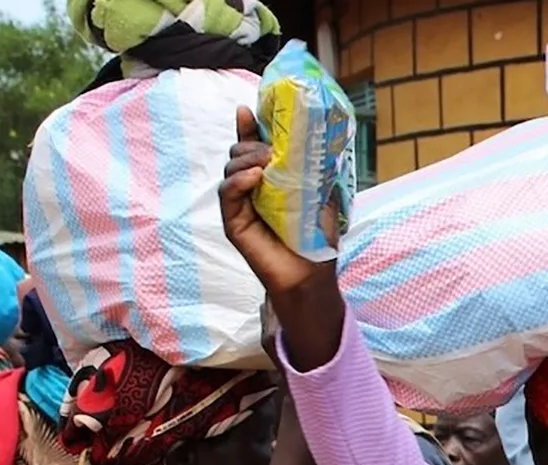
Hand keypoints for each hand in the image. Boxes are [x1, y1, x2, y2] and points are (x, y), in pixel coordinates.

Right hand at [220, 106, 335, 299]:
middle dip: (250, 144)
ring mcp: (240, 205)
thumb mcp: (319, 194)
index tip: (248, 109)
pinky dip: (238, 181)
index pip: (252, 148)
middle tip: (272, 151)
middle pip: (237, 154)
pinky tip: (254, 177)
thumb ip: (314, 170)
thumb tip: (320, 141)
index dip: (248, 128)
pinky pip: (227, 194)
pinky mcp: (233, 222)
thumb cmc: (317, 236)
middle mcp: (251, 189)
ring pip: (230, 169)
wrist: (312, 273)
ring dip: (246, 159)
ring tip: (267, 163)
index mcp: (269, 179)